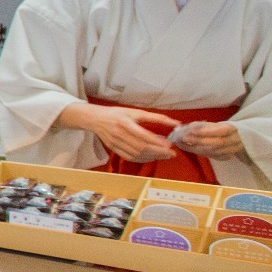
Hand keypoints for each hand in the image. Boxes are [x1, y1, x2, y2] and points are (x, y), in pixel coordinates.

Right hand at [62, 102, 177, 162]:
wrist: (96, 119)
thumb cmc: (117, 114)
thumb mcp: (135, 112)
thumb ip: (156, 118)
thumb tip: (175, 123)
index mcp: (125, 122)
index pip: (143, 136)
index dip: (157, 142)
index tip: (169, 144)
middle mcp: (119, 134)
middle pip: (141, 147)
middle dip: (159, 152)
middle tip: (171, 153)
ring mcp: (115, 143)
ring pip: (136, 154)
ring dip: (152, 156)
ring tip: (164, 155)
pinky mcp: (113, 149)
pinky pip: (130, 157)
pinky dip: (142, 159)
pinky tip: (151, 157)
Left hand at [172, 120, 245, 159]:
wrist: (236, 139)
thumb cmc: (220, 130)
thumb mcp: (214, 125)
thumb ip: (201, 126)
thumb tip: (186, 128)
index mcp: (231, 129)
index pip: (220, 131)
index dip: (206, 132)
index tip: (191, 131)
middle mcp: (234, 141)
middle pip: (217, 143)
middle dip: (199, 141)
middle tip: (184, 138)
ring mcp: (232, 151)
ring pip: (215, 152)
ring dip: (198, 149)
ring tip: (184, 144)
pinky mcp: (226, 157)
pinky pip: (213, 157)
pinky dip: (201, 153)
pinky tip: (191, 149)